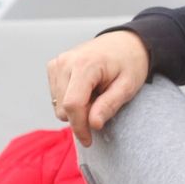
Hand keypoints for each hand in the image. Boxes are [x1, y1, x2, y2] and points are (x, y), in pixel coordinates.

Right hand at [46, 31, 149, 146]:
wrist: (126, 42)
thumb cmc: (130, 64)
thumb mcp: (128, 86)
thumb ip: (110, 105)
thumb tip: (93, 125)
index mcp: (84, 65)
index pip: (72, 105)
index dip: (80, 127)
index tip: (89, 141)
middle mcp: (65, 62)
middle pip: (63, 108)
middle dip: (82, 116)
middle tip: (104, 103)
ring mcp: (57, 63)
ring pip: (58, 105)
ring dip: (77, 107)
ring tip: (97, 94)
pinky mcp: (54, 66)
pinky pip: (56, 96)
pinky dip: (71, 99)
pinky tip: (88, 89)